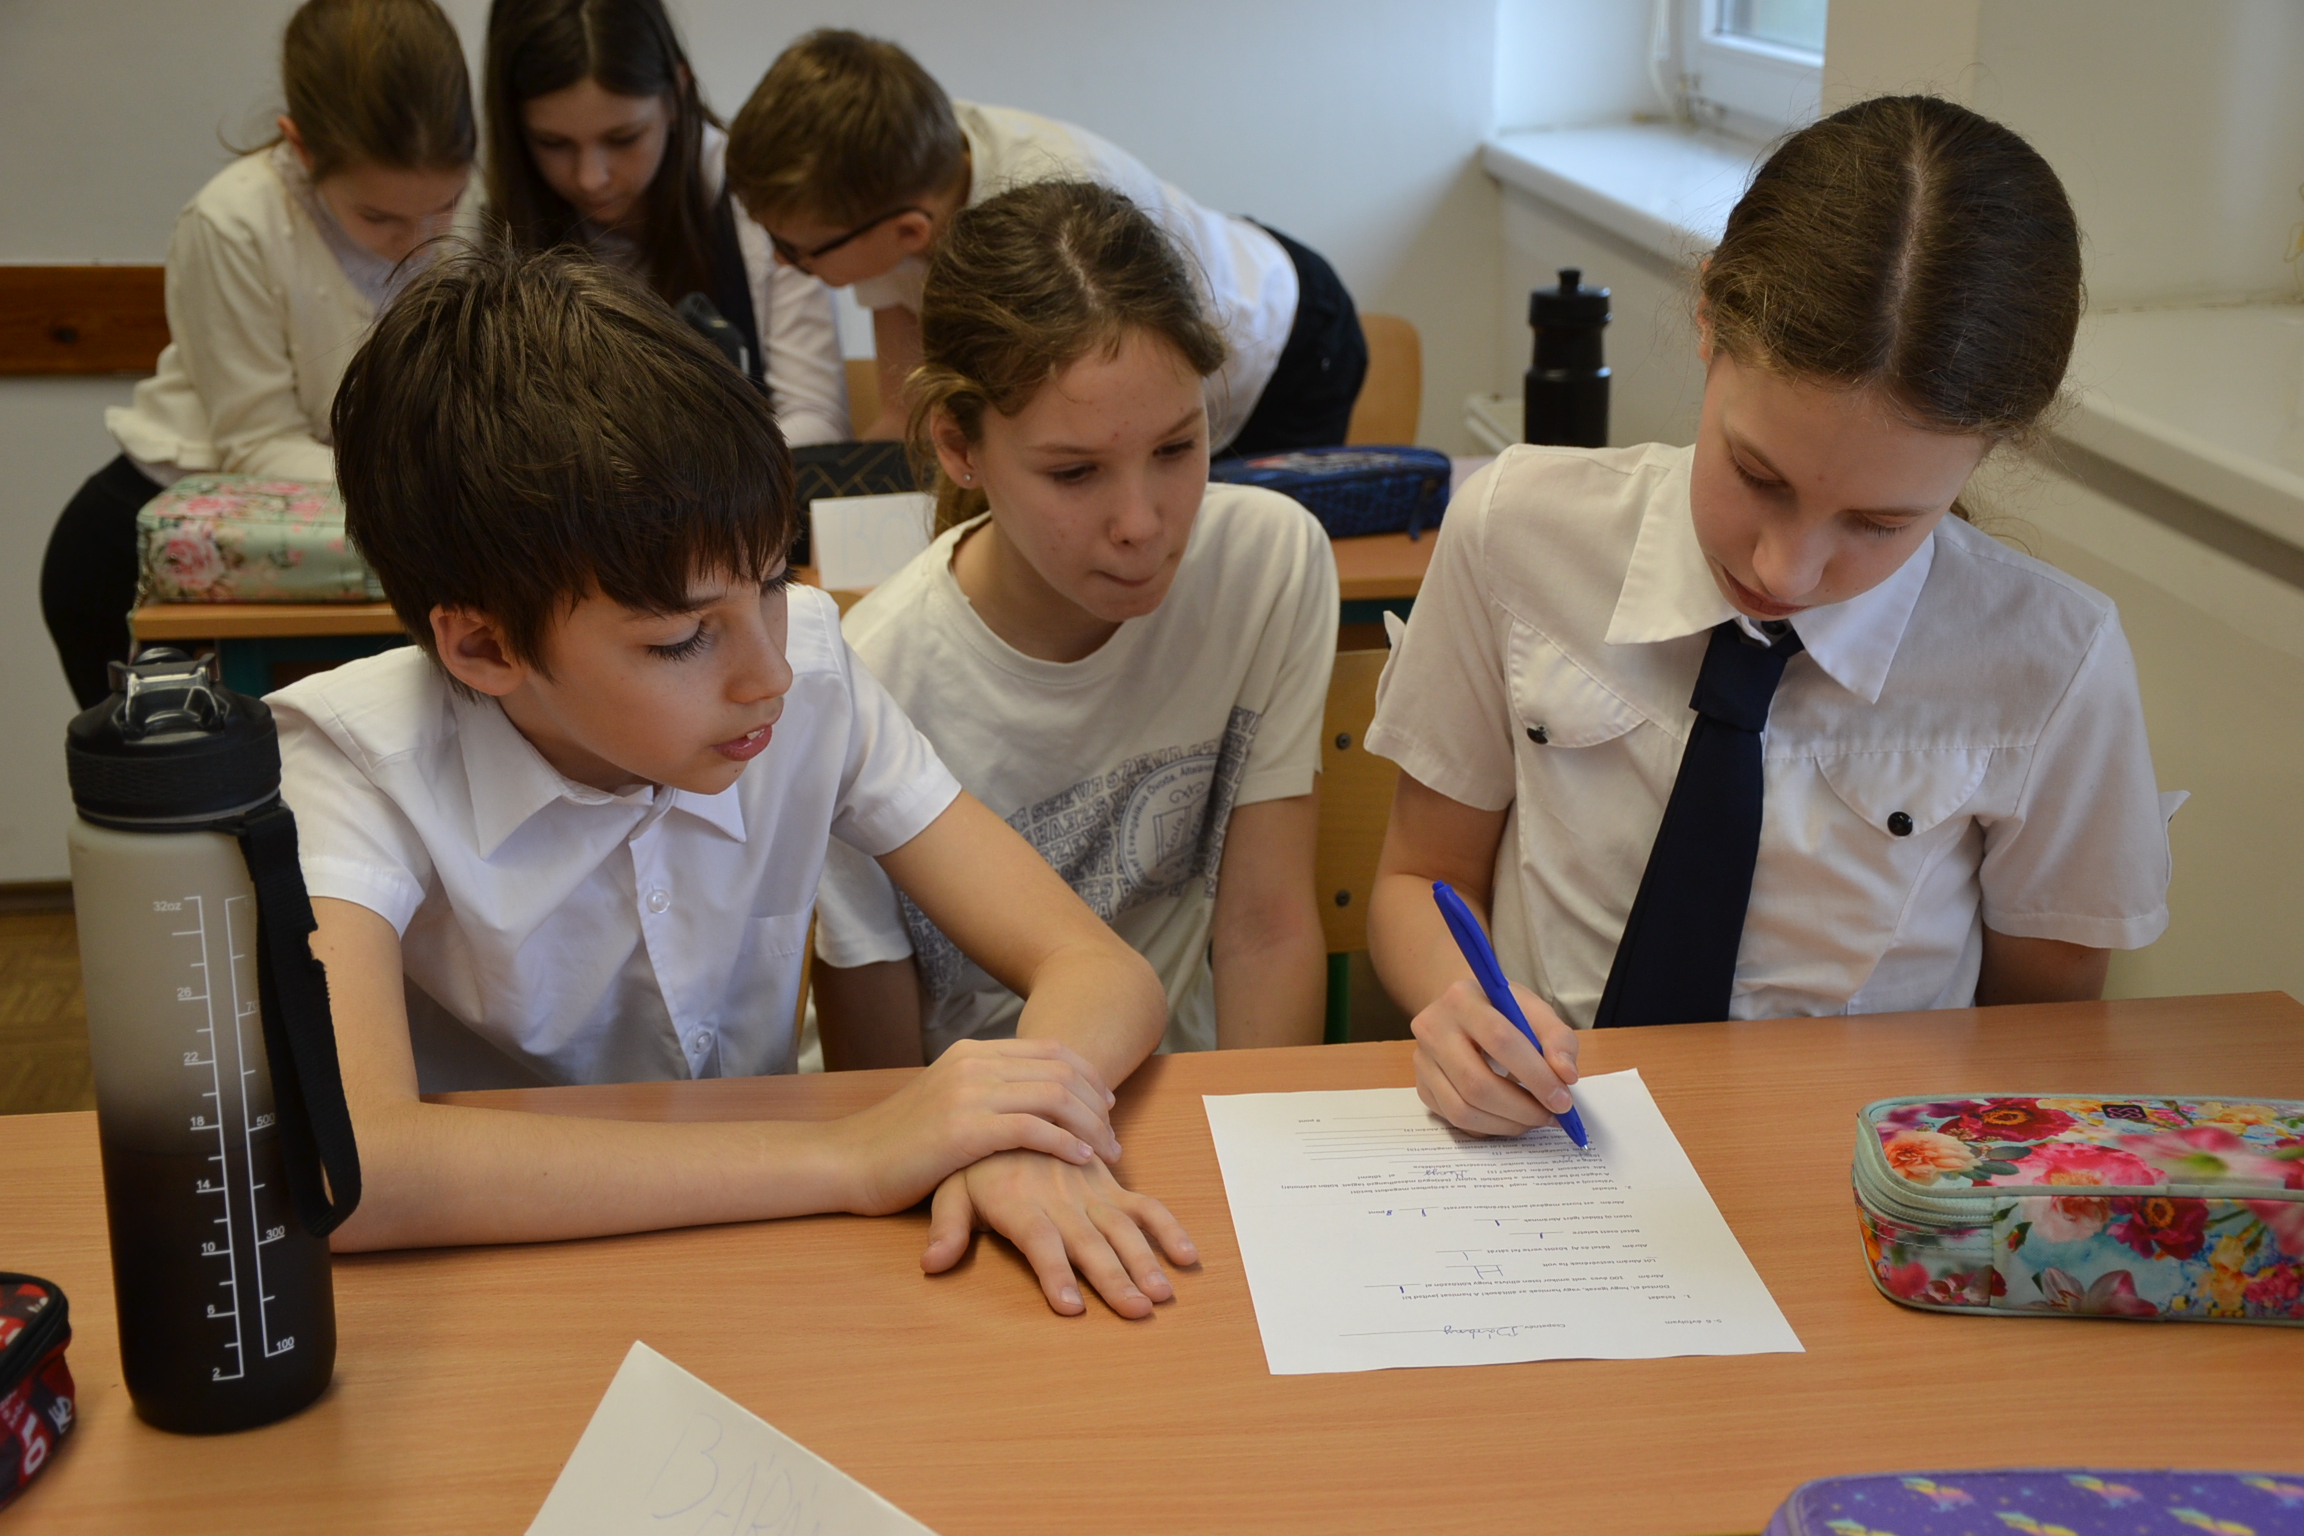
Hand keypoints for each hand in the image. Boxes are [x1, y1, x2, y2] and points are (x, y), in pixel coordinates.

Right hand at [835, 1038, 1119, 1215]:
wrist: (848, 1161)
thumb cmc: (899, 1142)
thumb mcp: (945, 1100)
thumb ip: (984, 1091)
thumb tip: (1029, 1099)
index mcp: (972, 1052)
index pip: (1051, 1051)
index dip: (1088, 1077)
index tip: (1106, 1106)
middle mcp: (974, 1064)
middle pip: (1060, 1070)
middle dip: (1097, 1103)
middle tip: (1114, 1137)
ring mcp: (968, 1093)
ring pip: (1054, 1096)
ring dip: (1089, 1125)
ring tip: (1106, 1152)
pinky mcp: (964, 1130)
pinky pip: (1032, 1128)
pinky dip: (1065, 1143)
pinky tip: (1080, 1160)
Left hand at [923, 1151, 1196, 1317]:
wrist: (1015, 1099)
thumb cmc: (977, 1158)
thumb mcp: (950, 1188)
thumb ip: (946, 1227)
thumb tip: (931, 1264)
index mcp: (1018, 1204)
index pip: (1039, 1242)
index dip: (1054, 1273)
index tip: (1071, 1308)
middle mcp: (1058, 1200)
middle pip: (1088, 1242)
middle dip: (1114, 1278)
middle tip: (1137, 1310)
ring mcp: (1088, 1192)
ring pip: (1122, 1228)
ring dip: (1145, 1260)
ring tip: (1163, 1294)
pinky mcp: (1108, 1185)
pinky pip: (1143, 1205)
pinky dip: (1167, 1227)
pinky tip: (1187, 1255)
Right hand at [1410, 977, 1580, 1136]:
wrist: (1461, 1011)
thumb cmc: (1501, 1010)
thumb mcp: (1534, 1010)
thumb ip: (1557, 1039)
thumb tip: (1566, 1076)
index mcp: (1462, 999)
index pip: (1500, 1040)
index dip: (1535, 1075)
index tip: (1563, 1099)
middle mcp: (1432, 1028)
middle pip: (1476, 1082)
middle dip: (1522, 1108)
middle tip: (1551, 1116)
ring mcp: (1422, 1061)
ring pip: (1463, 1109)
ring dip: (1507, 1123)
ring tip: (1534, 1119)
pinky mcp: (1422, 1088)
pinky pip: (1456, 1121)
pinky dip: (1490, 1127)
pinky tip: (1511, 1118)